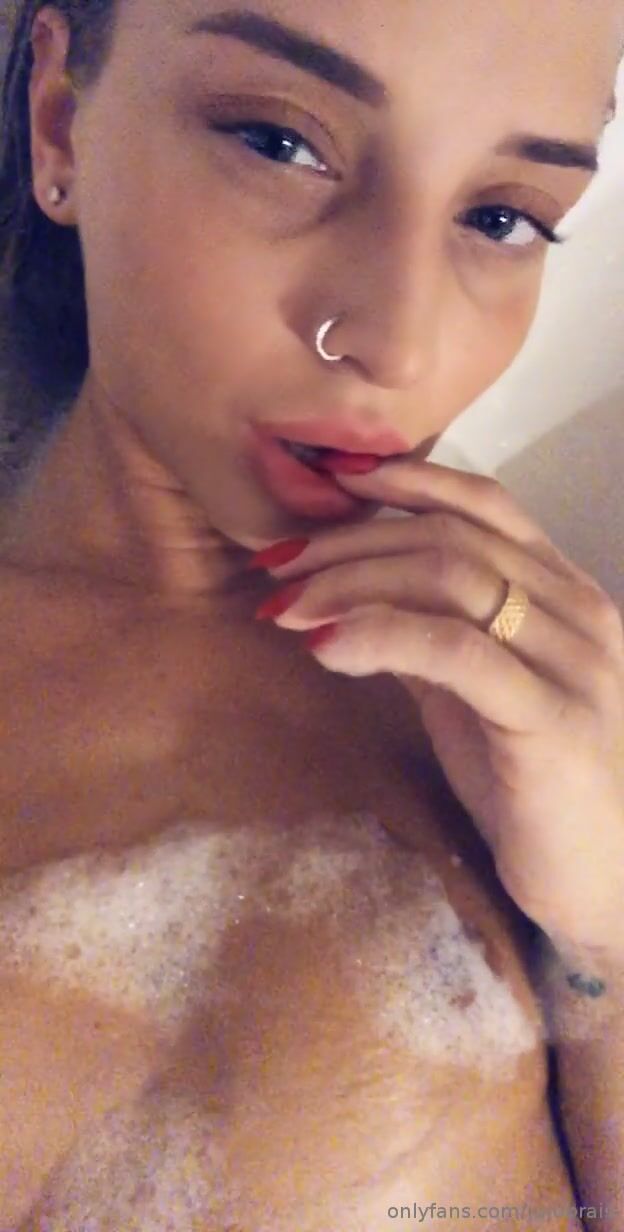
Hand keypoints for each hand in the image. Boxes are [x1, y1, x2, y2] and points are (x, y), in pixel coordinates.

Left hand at [251, 460, 623, 948]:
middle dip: (348, 544)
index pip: (483, 504)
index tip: (327, 484)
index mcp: (564, 591)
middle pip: (448, 537)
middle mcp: (576, 610)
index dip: (403, 482)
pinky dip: (380, 636)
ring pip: (448, 577)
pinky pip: (455, 651)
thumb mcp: (476, 693)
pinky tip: (325, 649)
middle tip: (275, 568)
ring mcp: (573, 660)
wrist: (601, 880)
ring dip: (350, 583)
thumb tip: (352, 591)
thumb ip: (433, 632)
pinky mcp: (552, 717)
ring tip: (285, 607)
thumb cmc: (534, 786)